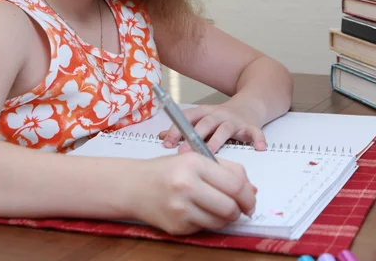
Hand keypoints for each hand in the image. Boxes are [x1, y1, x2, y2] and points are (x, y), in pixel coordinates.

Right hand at [129, 152, 256, 234]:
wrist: (134, 186)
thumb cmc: (167, 170)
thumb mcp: (195, 159)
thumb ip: (226, 170)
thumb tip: (252, 190)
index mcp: (194, 164)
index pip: (234, 184)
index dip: (248, 195)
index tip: (251, 199)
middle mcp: (186, 186)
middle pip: (230, 207)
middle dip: (240, 210)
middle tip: (240, 208)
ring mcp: (181, 209)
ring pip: (220, 221)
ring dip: (224, 217)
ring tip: (215, 206)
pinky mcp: (177, 226)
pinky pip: (205, 228)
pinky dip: (207, 221)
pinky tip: (196, 210)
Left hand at [159, 104, 266, 153]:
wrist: (250, 103)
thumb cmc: (222, 117)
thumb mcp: (202, 118)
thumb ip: (184, 128)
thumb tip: (162, 136)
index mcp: (204, 113)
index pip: (187, 118)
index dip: (176, 129)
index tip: (167, 142)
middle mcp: (218, 115)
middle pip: (205, 123)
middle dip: (194, 137)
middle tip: (183, 151)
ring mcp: (235, 120)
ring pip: (225, 129)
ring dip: (217, 141)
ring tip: (211, 153)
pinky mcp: (251, 126)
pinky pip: (254, 132)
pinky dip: (257, 138)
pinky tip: (258, 148)